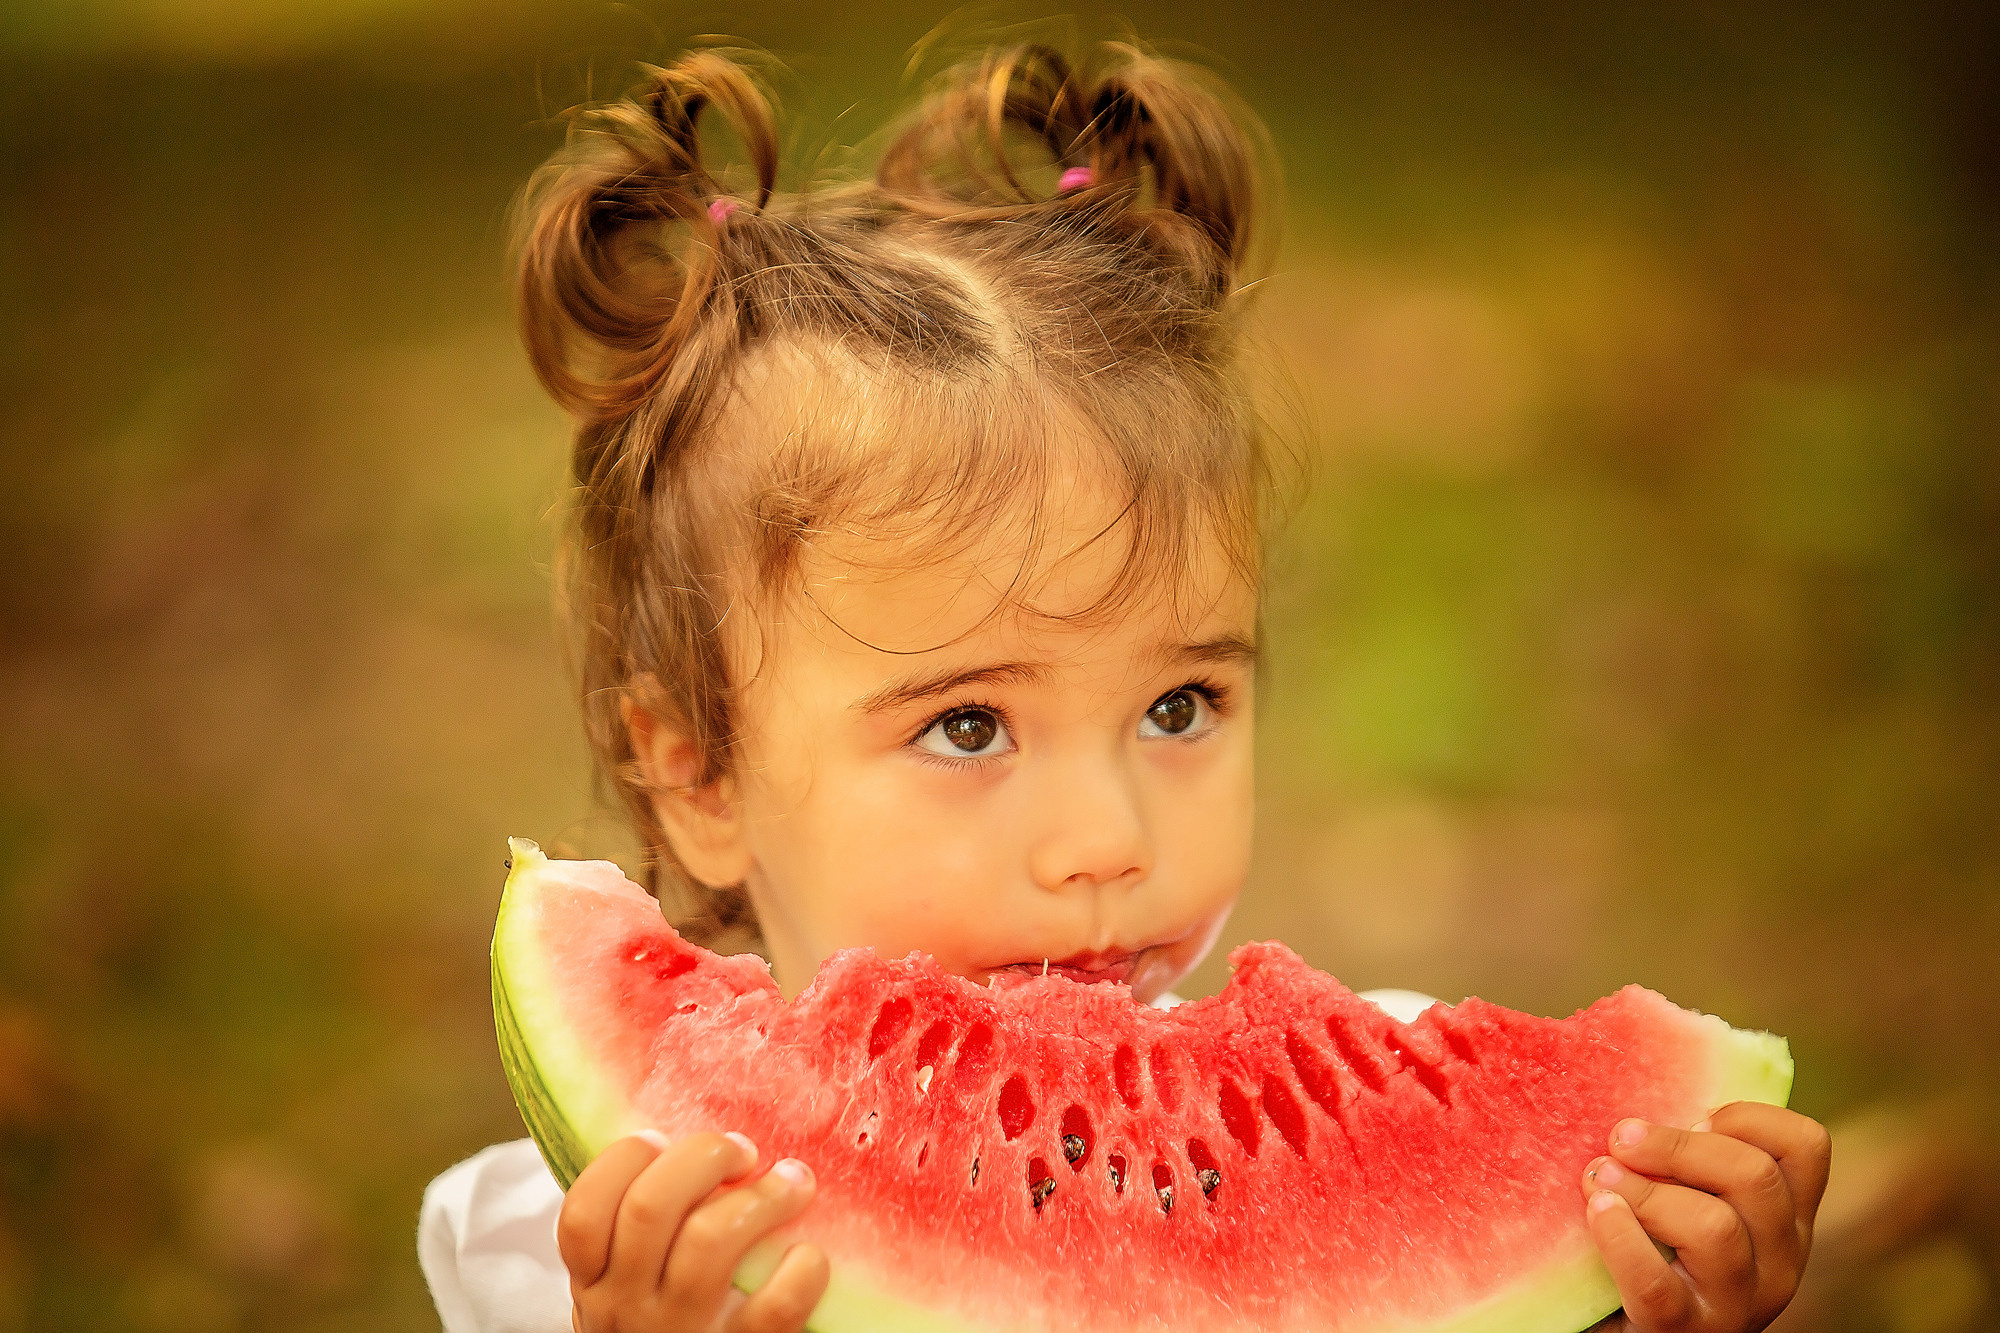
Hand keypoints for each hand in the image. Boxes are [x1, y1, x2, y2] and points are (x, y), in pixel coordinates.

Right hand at [558, 1130, 829, 1332]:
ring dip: (762, 1198)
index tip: (662, 1139)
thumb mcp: (626, 1290)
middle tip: (741, 1151)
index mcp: (594, 1283)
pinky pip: (774, 1308)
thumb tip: (687, 1146)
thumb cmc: (663, 1330)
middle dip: (703, 1156)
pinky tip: (809, 1257)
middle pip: (649, 1207)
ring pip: (709, 1242)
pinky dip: (800, 1272)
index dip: (624, 1159)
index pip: (583, 1211)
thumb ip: (639, 1237)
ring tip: (792, 1184)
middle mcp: (627, 1309)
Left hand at [1580, 1102, 1831, 1331]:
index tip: (1693, 1113)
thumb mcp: (1698, 1201)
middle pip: (1754, 1177)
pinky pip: (1657, 1283)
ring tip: (1601, 1179)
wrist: (1640, 1330)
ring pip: (1714, 1228)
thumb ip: (1695, 1161)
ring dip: (1645, 1192)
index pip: (1807, 1147)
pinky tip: (1597, 1212)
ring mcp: (1739, 1303)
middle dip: (1678, 1145)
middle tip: (1622, 1139)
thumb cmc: (1662, 1251)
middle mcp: (1780, 1262)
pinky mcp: (1687, 1331)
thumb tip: (1644, 1106)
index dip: (1749, 1115)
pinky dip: (1620, 1238)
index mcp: (1788, 1220)